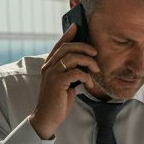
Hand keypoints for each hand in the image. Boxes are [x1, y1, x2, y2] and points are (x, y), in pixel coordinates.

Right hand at [29, 23, 99, 139]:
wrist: (47, 118)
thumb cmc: (58, 101)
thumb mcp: (65, 83)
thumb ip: (70, 71)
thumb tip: (84, 62)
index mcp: (49, 65)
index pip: (59, 45)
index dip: (68, 34)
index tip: (77, 26)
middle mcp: (48, 67)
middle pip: (67, 47)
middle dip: (84, 47)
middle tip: (95, 52)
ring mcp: (52, 74)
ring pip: (72, 57)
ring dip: (88, 61)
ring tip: (96, 69)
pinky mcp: (58, 83)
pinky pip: (76, 72)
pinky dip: (87, 77)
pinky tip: (89, 85)